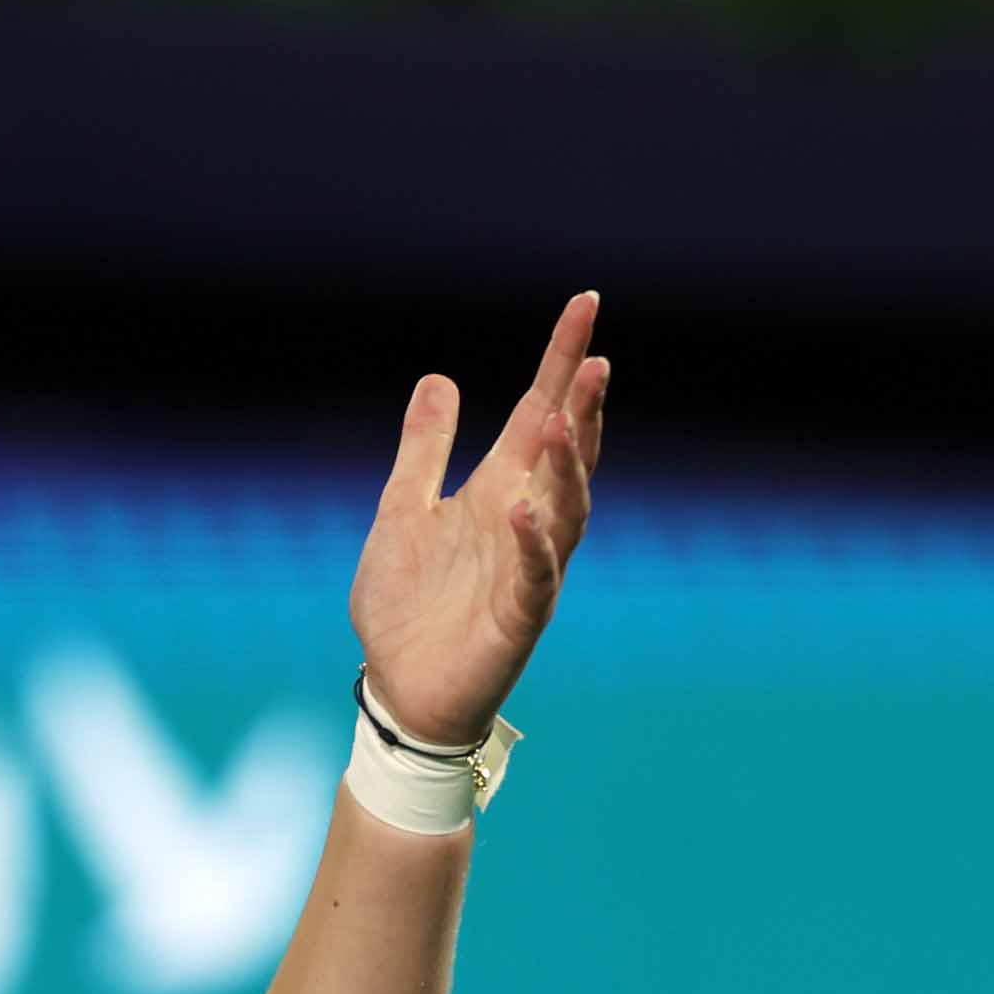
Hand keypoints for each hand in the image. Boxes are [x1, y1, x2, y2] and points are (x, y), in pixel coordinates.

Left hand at [349, 292, 609, 748]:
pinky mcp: (519, 618)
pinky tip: (522, 509)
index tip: (585, 304)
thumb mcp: (401, 511)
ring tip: (562, 417)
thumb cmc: (407, 605)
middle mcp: (524, 521)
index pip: (538, 413)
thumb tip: (439, 377)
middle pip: (565, 454)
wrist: (399, 688)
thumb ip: (423, 449)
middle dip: (580, 408)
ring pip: (566, 509)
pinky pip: (535, 576)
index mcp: (498, 490)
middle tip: (595, 360)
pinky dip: (531, 543)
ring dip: (567, 465)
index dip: (562, 360)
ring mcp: (529, 570)